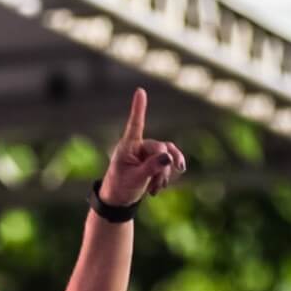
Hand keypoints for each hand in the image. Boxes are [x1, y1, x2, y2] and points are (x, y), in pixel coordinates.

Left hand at [98, 88, 185, 204]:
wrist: (120, 200)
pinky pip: (169, 162)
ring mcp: (148, 153)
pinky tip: (158, 188)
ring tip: (157, 188)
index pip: (135, 125)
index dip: (139, 108)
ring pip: (168, 156)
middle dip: (163, 167)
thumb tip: (168, 157)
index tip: (140, 91)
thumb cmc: (121, 187)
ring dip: (166, 173)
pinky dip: (167, 175)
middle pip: (161, 148)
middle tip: (158, 184)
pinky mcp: (155, 161)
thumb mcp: (136, 179)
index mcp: (128, 147)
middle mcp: (139, 146)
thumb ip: (152, 167)